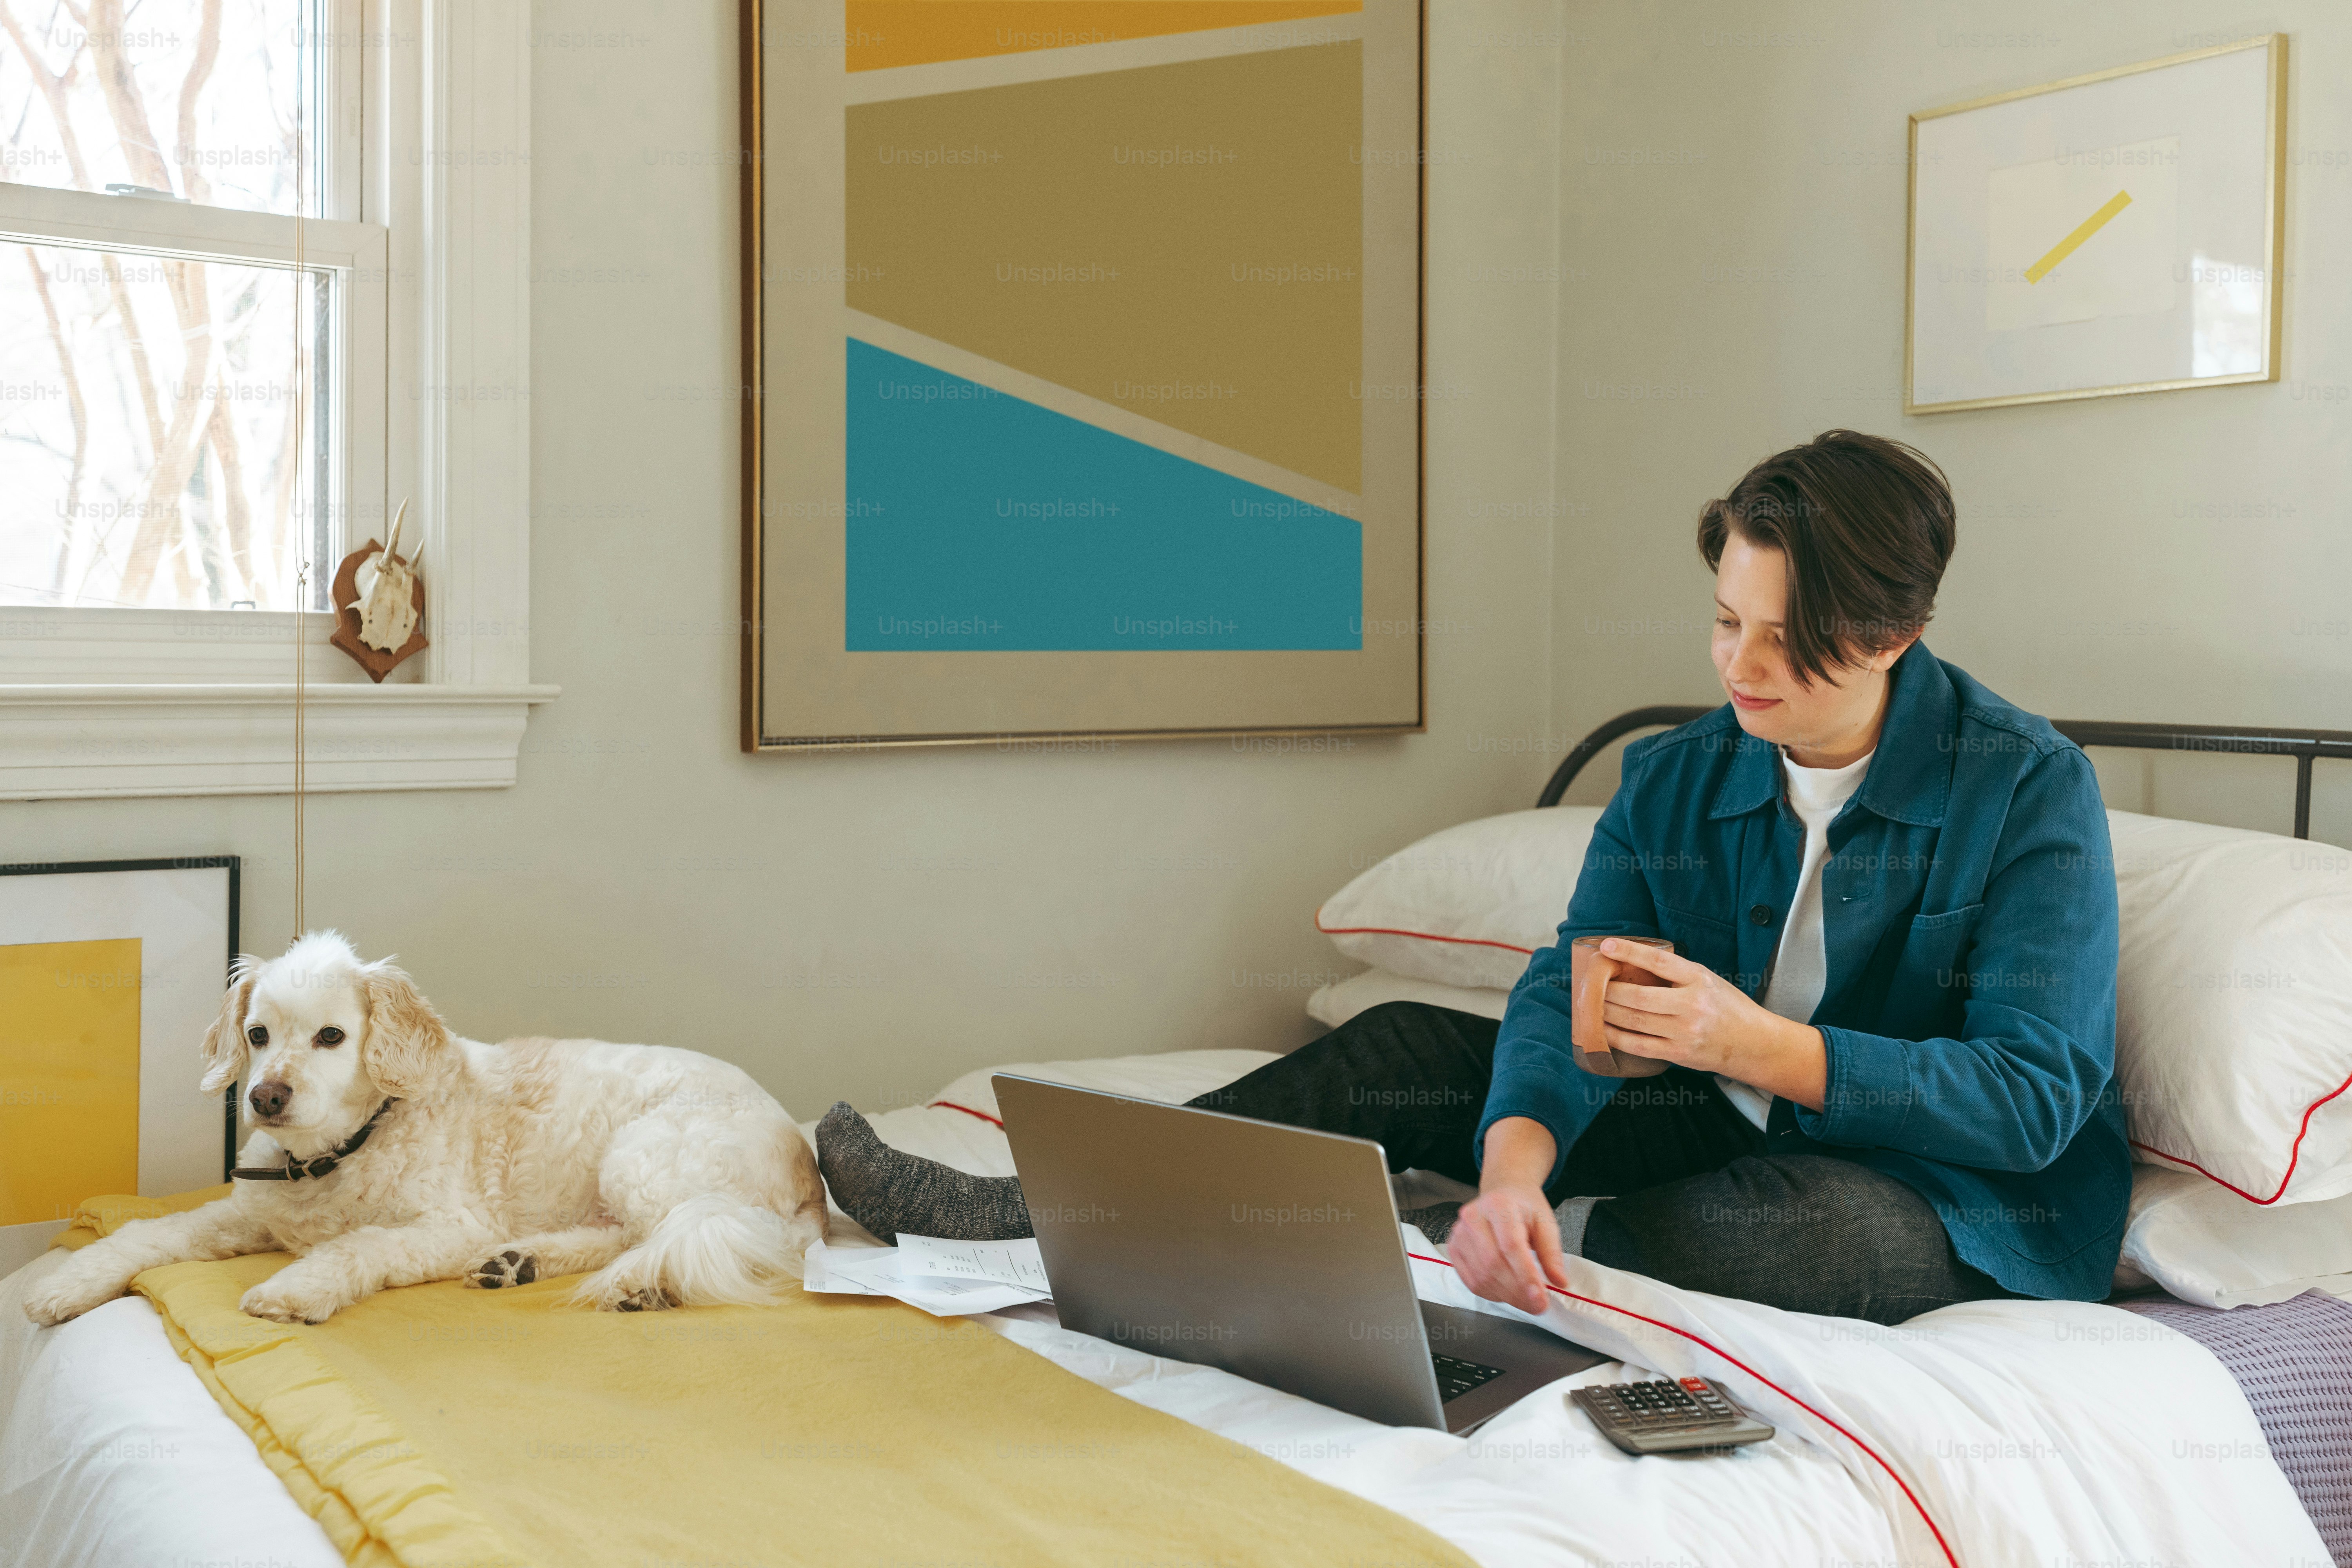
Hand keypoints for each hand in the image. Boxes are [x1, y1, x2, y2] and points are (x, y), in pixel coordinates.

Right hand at [1450, 1117, 1570, 1313]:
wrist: (1502, 1193)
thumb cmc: (1524, 1208)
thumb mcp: (1546, 1223)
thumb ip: (1552, 1252)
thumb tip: (1559, 1281)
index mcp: (1498, 1205)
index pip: (1511, 1246)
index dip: (1526, 1276)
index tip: (1541, 1301)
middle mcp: (1473, 1217)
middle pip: (1493, 1264)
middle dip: (1517, 1292)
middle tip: (1538, 1306)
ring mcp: (1459, 1233)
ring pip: (1481, 1276)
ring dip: (1506, 1296)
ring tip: (1526, 1301)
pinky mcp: (1453, 1248)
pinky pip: (1471, 1281)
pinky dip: (1492, 1294)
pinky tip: (1508, 1294)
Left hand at [1597, 938, 1827, 1107]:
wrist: (1752, 1043)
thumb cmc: (1726, 1006)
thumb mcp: (1707, 979)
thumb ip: (1676, 973)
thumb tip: (1633, 963)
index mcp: (1699, 980)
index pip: (1659, 962)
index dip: (1630, 953)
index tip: (1606, 946)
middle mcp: (1691, 1006)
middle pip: (1637, 996)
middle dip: (1608, 990)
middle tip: (1592, 984)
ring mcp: (1684, 1032)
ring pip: (1633, 1021)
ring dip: (1606, 1012)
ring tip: (1591, 1005)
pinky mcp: (1678, 1054)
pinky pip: (1637, 1045)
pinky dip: (1615, 1037)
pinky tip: (1602, 1029)